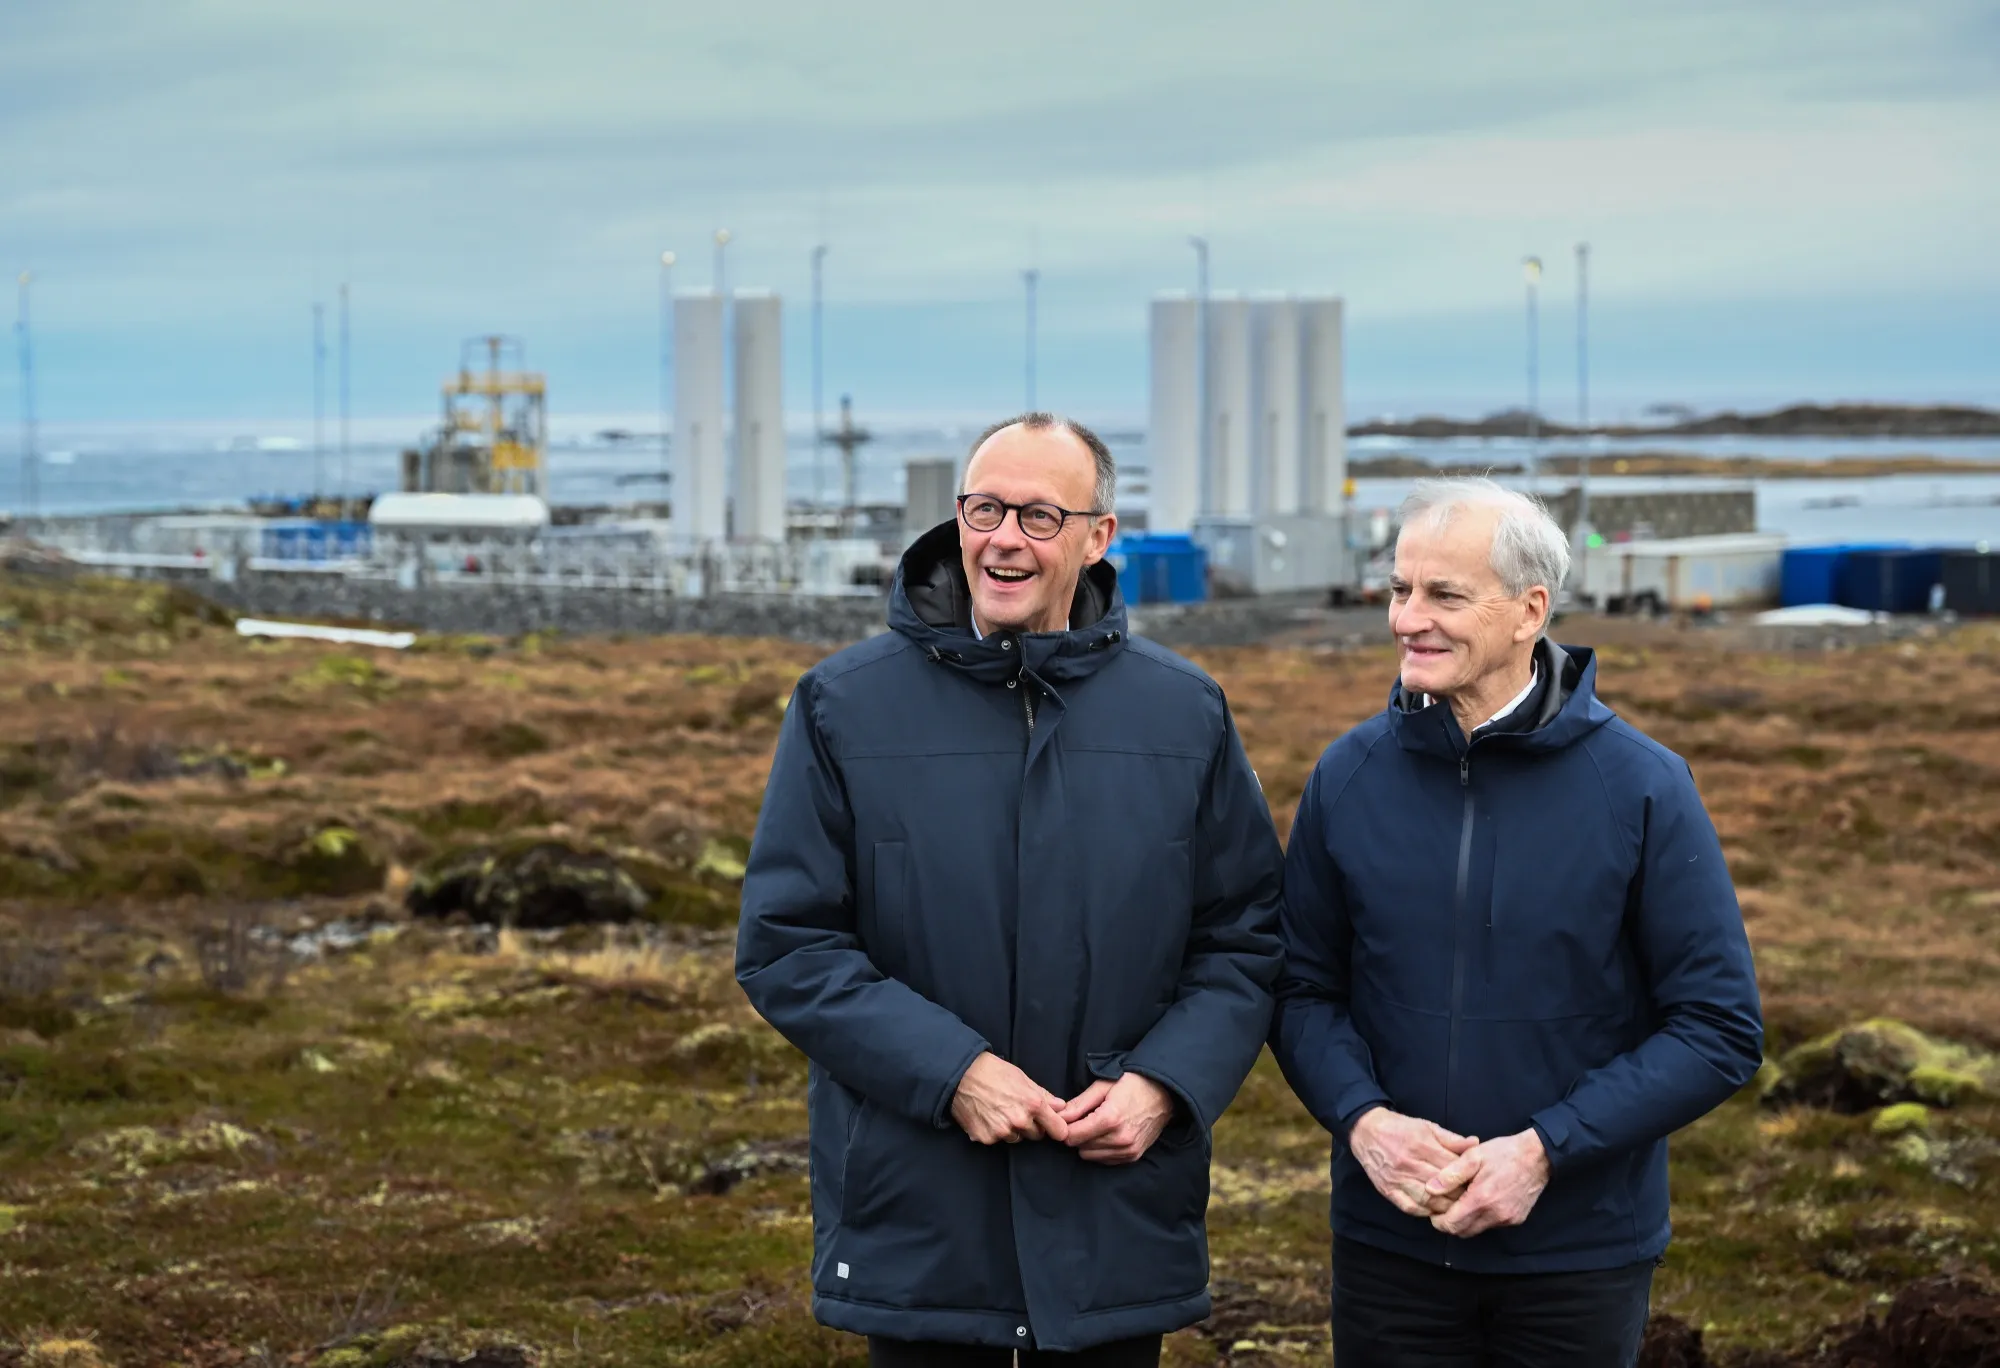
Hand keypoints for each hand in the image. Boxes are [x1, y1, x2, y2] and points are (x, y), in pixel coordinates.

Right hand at [951, 1052, 1068, 1145]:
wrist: (961, 1074)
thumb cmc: (993, 1072)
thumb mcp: (1022, 1078)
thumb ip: (1044, 1095)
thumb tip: (1061, 1106)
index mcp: (1033, 1104)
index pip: (1058, 1130)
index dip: (1056, 1127)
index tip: (1054, 1126)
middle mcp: (1019, 1121)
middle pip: (1036, 1135)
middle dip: (1031, 1126)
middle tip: (1018, 1111)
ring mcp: (1002, 1131)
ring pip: (1016, 1138)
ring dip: (1013, 1130)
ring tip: (1000, 1111)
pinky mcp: (986, 1138)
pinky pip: (997, 1140)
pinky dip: (994, 1131)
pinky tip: (987, 1116)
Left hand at [1060, 1073, 1175, 1164]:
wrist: (1164, 1094)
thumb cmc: (1132, 1085)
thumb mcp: (1102, 1086)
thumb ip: (1078, 1104)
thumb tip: (1058, 1116)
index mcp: (1109, 1119)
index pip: (1073, 1136)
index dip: (1066, 1127)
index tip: (1069, 1119)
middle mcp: (1119, 1139)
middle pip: (1080, 1147)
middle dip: (1077, 1135)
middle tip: (1084, 1120)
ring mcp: (1128, 1150)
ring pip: (1090, 1156)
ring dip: (1089, 1144)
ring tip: (1098, 1126)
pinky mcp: (1133, 1156)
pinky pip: (1104, 1160)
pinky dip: (1101, 1150)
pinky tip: (1108, 1134)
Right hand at [1348, 1108, 1478, 1217]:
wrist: (1366, 1131)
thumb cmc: (1400, 1128)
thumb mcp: (1427, 1127)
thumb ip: (1452, 1138)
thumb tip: (1475, 1144)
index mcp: (1421, 1145)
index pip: (1452, 1166)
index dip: (1467, 1175)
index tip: (1476, 1180)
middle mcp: (1409, 1164)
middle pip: (1443, 1186)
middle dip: (1460, 1193)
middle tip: (1470, 1196)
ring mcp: (1397, 1179)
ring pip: (1429, 1200)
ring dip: (1445, 1206)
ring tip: (1456, 1206)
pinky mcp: (1388, 1190)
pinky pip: (1411, 1207)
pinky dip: (1425, 1211)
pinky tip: (1434, 1209)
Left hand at [1427, 1129, 1549, 1237]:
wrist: (1538, 1156)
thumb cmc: (1503, 1153)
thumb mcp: (1473, 1156)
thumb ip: (1450, 1174)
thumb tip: (1430, 1189)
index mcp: (1482, 1199)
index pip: (1452, 1224)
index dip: (1438, 1220)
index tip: (1433, 1210)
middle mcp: (1496, 1215)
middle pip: (1462, 1232)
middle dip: (1449, 1223)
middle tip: (1444, 1207)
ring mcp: (1507, 1220)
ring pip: (1477, 1230)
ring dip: (1465, 1222)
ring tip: (1460, 1202)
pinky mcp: (1516, 1220)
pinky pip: (1491, 1225)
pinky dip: (1481, 1218)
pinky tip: (1479, 1201)